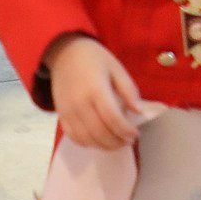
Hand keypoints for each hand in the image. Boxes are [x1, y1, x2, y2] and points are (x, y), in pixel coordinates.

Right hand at [45, 33, 145, 148]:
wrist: (64, 53)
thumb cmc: (94, 58)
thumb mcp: (116, 68)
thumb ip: (128, 90)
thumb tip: (139, 111)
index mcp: (96, 89)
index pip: (112, 119)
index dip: (126, 131)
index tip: (136, 134)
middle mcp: (80, 104)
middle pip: (100, 133)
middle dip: (117, 142)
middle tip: (128, 140)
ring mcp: (68, 112)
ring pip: (87, 139)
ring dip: (104, 146)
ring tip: (116, 141)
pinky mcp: (61, 116)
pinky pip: (74, 137)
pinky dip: (88, 143)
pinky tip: (99, 139)